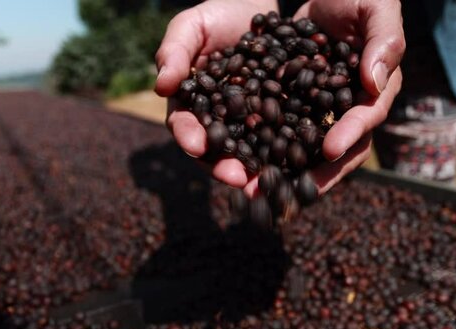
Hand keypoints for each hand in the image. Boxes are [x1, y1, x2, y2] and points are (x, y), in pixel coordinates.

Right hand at [155, 0, 278, 188]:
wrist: (252, 8)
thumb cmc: (215, 16)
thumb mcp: (190, 27)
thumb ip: (174, 52)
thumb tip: (161, 84)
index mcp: (190, 103)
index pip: (184, 125)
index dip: (188, 136)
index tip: (196, 145)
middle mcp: (216, 119)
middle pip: (215, 149)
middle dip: (223, 165)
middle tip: (236, 178)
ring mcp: (245, 122)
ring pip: (246, 152)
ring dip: (254, 170)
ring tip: (264, 183)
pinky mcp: (274, 119)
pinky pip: (277, 138)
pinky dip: (284, 152)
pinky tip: (294, 163)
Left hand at [260, 0, 403, 194]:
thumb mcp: (376, 7)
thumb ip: (384, 40)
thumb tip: (375, 82)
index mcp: (375, 89)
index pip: (367, 116)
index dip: (351, 133)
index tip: (330, 149)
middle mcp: (351, 108)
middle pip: (341, 149)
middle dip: (319, 174)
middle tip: (293, 193)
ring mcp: (322, 111)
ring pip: (309, 150)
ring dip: (288, 173)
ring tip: (263, 190)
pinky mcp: (296, 106)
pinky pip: (283, 132)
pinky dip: (267, 149)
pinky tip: (246, 164)